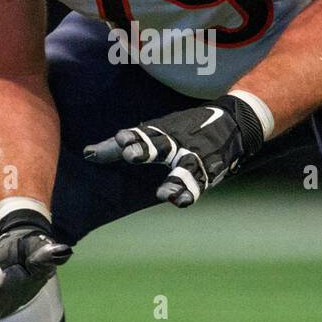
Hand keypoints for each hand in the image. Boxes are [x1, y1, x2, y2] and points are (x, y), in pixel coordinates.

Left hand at [83, 95, 264, 206]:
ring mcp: (196, 156)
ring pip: (185, 168)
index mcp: (162, 131)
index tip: (116, 141)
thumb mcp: (154, 132)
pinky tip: (182, 201)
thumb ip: (120, 147)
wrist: (235, 121)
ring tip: (164, 194)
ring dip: (175, 180)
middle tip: (129, 155)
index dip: (130, 138)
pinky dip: (192, 191)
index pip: (142, 133)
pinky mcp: (211, 171)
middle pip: (159, 144)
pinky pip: (201, 183)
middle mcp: (178, 141)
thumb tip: (87, 154)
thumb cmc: (185, 129)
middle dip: (144, 149)